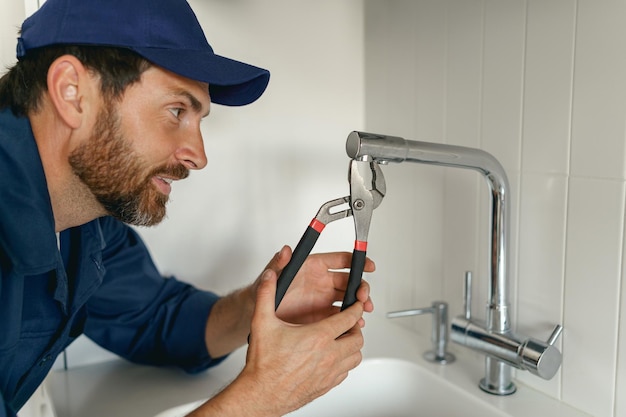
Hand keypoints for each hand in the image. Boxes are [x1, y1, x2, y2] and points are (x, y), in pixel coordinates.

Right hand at [243, 270, 365, 414]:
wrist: (261, 394)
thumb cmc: (263, 363)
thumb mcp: (262, 322)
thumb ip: (266, 294)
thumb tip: (270, 276)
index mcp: (318, 337)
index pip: (349, 318)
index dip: (356, 308)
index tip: (356, 303)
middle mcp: (328, 355)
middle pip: (357, 338)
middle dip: (355, 327)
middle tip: (348, 322)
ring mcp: (329, 373)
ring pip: (355, 356)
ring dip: (352, 346)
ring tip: (343, 339)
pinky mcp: (327, 385)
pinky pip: (346, 372)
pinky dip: (345, 362)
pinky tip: (334, 357)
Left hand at [262, 246, 374, 323]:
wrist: (257, 314)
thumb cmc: (264, 291)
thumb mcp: (270, 277)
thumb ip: (279, 263)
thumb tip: (286, 250)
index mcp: (313, 267)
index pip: (340, 260)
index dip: (356, 261)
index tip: (367, 265)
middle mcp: (322, 282)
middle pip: (350, 280)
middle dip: (361, 286)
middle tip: (363, 295)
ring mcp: (323, 299)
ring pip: (349, 299)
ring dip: (360, 304)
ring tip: (363, 310)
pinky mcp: (323, 316)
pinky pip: (342, 316)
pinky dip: (352, 319)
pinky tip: (355, 323)